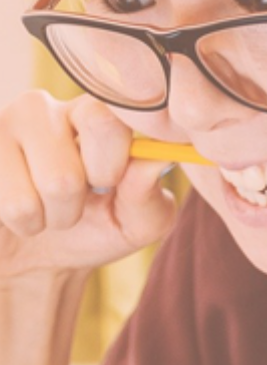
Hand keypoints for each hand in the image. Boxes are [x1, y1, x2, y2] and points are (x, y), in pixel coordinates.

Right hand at [0, 91, 177, 281]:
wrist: (37, 256)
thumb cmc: (97, 227)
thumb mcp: (140, 221)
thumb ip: (151, 194)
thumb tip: (154, 162)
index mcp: (96, 112)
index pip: (106, 121)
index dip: (110, 166)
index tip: (109, 183)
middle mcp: (45, 109)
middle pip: (65, 173)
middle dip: (73, 205)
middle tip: (73, 202)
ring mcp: (1, 126)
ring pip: (31, 195)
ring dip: (43, 218)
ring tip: (42, 208)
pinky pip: (4, 204)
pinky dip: (18, 221)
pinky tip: (11, 207)